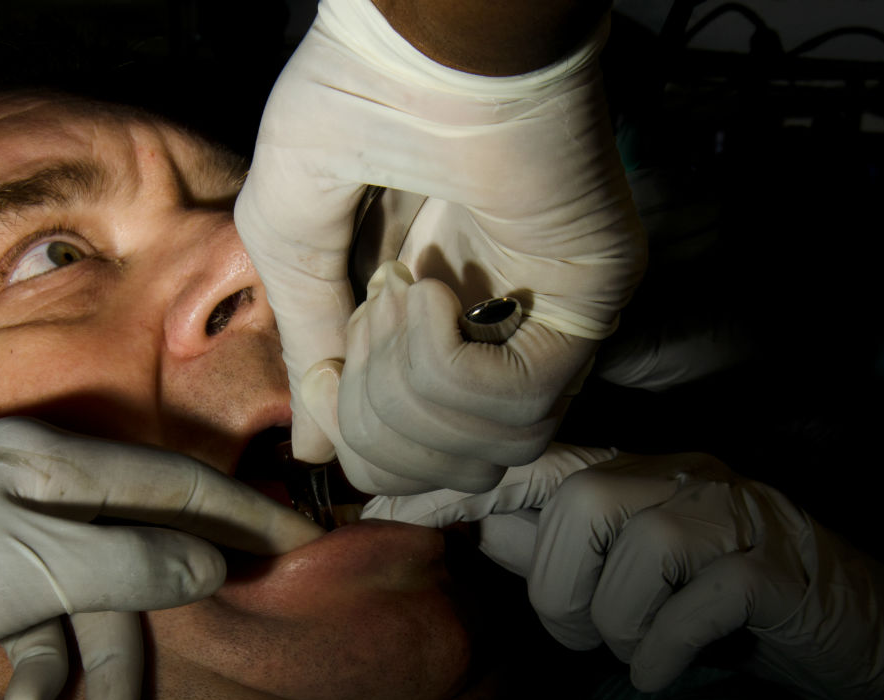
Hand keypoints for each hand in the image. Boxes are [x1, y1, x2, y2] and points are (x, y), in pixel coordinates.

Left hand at [0, 418, 320, 699]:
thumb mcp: (28, 566)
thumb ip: (128, 561)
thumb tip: (212, 560)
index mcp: (51, 459)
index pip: (172, 482)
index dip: (242, 516)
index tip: (304, 546)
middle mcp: (28, 481)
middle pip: (126, 552)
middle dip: (145, 636)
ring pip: (76, 592)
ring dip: (84, 664)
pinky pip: (25, 608)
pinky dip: (32, 656)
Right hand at [235, 0, 645, 493]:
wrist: (421, 36)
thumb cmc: (355, 104)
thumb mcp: (294, 242)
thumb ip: (309, 349)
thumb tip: (313, 455)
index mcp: (435, 318)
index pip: (415, 451)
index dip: (359, 441)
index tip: (333, 374)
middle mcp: (498, 333)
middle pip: (448, 471)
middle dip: (378, 422)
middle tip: (369, 316)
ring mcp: (549, 323)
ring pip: (489, 454)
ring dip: (409, 390)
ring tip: (400, 292)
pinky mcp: (589, 307)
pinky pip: (519, 410)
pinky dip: (449, 368)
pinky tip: (430, 287)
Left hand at [368, 445, 883, 699]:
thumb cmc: (744, 617)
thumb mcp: (642, 584)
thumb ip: (566, 552)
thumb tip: (482, 528)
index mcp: (641, 478)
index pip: (533, 464)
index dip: (457, 486)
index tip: (384, 513)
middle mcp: (682, 479)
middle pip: (571, 507)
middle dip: (561, 593)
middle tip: (601, 635)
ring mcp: (734, 516)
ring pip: (621, 547)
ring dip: (615, 625)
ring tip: (647, 650)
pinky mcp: (775, 568)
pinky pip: (685, 603)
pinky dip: (664, 653)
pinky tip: (679, 668)